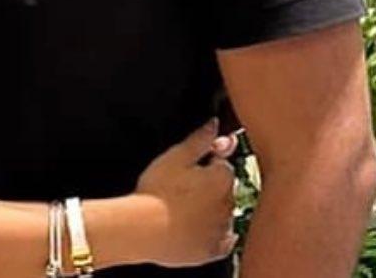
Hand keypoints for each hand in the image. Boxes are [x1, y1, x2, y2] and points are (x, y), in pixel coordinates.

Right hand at [133, 119, 236, 267]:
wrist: (146, 230)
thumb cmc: (158, 191)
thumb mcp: (176, 155)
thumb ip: (199, 139)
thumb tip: (215, 124)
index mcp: (222, 178)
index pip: (223, 164)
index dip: (207, 162)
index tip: (190, 166)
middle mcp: (229, 204)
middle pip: (224, 189)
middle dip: (209, 185)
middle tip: (182, 185)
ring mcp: (223, 229)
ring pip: (223, 213)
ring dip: (210, 208)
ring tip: (182, 206)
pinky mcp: (215, 250)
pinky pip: (223, 240)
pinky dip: (214, 233)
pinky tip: (196, 227)